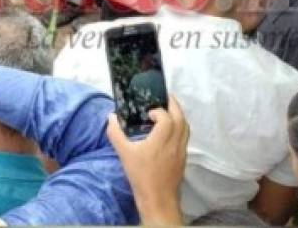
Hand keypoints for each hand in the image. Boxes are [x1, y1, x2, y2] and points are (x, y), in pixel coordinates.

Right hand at [105, 97, 188, 225]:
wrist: (158, 199)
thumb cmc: (141, 176)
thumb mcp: (124, 153)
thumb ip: (116, 133)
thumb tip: (111, 117)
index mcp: (162, 139)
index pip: (166, 116)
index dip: (158, 110)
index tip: (148, 112)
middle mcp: (175, 142)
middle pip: (181, 117)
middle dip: (174, 105)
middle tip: (165, 97)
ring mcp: (181, 150)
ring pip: (186, 127)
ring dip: (179, 116)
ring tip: (168, 111)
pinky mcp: (183, 158)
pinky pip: (185, 137)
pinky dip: (180, 128)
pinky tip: (169, 131)